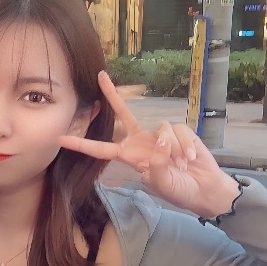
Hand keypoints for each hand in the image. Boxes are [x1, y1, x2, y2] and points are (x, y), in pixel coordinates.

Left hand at [58, 71, 240, 219]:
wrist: (204, 189)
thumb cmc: (179, 190)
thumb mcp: (162, 183)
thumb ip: (158, 165)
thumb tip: (160, 141)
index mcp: (129, 156)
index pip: (100, 149)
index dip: (81, 144)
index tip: (61, 138)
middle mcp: (140, 141)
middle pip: (123, 114)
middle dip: (112, 94)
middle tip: (100, 76)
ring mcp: (159, 135)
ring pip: (161, 130)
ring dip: (174, 150)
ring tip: (182, 165)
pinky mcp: (178, 131)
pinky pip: (178, 131)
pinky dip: (185, 146)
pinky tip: (191, 158)